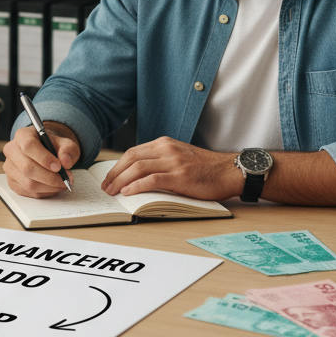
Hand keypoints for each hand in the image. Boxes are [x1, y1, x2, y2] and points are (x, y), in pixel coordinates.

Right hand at [3, 122, 79, 197]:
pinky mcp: (11, 182)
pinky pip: (28, 192)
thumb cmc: (53, 146)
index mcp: (23, 135)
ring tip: (62, 183)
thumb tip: (66, 162)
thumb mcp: (65, 143)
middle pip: (27, 168)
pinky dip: (44, 192)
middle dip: (49, 177)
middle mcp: (12, 150)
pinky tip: (53, 187)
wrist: (45, 152)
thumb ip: (68, 150)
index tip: (58, 167)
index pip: (29, 146)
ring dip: (49, 187)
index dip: (44, 158)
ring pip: (28, 183)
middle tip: (65, 179)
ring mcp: (9, 167)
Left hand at [101, 136, 236, 200]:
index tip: (109, 177)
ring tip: (112, 191)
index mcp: (165, 143)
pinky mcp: (180, 176)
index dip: (118, 165)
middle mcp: (167, 149)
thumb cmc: (206, 169)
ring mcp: (173, 162)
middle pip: (131, 158)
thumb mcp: (180, 157)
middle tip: (106, 187)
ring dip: (121, 180)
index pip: (133, 152)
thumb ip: (161, 161)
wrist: (230, 171)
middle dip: (114, 173)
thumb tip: (138, 176)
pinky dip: (136, 186)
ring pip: (138, 168)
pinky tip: (128, 192)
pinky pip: (152, 179)